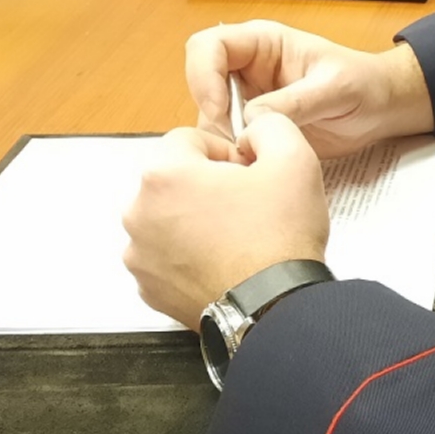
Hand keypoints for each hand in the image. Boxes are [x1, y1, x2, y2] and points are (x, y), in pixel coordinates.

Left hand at [123, 116, 329, 327]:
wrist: (277, 308)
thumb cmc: (281, 240)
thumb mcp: (295, 160)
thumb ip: (271, 125)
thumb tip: (254, 128)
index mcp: (164, 174)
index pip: (189, 140)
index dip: (227, 155)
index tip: (250, 178)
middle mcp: (139, 211)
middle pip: (174, 181)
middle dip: (208, 189)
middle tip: (249, 212)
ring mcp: (140, 254)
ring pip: (169, 219)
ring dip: (197, 223)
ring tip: (238, 243)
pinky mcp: (149, 287)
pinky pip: (166, 257)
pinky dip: (190, 258)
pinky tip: (224, 266)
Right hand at [185, 20, 434, 158]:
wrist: (382, 110)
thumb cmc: (364, 86)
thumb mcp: (335, 90)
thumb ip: (295, 102)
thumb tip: (250, 119)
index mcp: (262, 44)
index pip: (208, 47)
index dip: (204, 77)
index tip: (221, 113)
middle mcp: (248, 69)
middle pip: (201, 84)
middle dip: (210, 116)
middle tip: (234, 148)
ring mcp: (249, 99)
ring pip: (210, 117)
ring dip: (221, 141)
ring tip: (247, 163)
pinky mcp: (256, 128)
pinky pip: (229, 140)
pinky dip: (234, 156)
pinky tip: (253, 170)